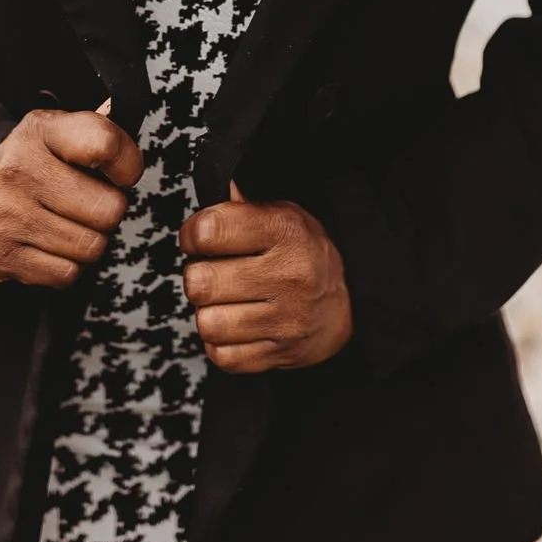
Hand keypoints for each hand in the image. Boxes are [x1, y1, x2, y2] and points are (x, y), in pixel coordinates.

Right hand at [0, 102, 141, 287]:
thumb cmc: (36, 167)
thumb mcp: (61, 134)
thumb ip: (99, 136)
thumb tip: (130, 163)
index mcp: (40, 131)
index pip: (104, 144)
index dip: (127, 164)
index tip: (122, 174)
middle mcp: (17, 169)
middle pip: (108, 210)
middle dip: (107, 212)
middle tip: (89, 204)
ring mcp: (5, 214)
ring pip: (90, 247)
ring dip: (88, 241)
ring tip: (67, 224)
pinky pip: (66, 274)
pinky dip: (67, 266)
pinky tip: (50, 246)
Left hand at [179, 182, 353, 372]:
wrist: (349, 302)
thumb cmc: (302, 252)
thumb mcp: (281, 215)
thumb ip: (242, 206)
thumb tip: (215, 185)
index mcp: (285, 231)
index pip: (209, 230)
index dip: (192, 234)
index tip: (199, 238)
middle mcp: (288, 275)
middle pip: (201, 282)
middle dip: (197, 276)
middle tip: (211, 272)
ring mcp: (286, 320)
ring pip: (208, 323)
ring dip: (209, 312)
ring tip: (226, 301)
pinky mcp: (280, 355)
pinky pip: (222, 356)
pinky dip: (221, 343)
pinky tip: (236, 325)